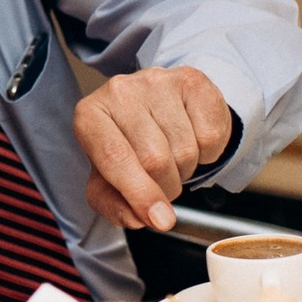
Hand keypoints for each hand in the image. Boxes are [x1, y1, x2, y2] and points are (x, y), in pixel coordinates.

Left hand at [76, 66, 231, 235]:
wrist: (159, 108)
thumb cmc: (128, 146)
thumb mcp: (108, 180)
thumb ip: (113, 205)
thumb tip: (137, 217)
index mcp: (90, 115)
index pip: (114, 157)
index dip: (139, 194)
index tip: (159, 220)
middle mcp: (120, 91)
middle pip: (154, 159)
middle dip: (165, 187)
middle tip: (162, 183)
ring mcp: (157, 81)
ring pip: (184, 150)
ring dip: (186, 170)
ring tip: (174, 158)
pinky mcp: (192, 81)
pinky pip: (211, 136)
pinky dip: (208, 154)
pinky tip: (192, 140)